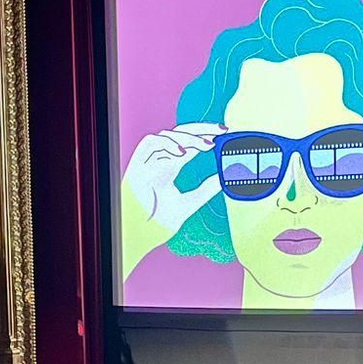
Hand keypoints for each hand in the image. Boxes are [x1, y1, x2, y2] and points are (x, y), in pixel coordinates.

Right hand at [120, 122, 225, 275]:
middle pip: (180, 134)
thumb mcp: (189, 204)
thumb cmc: (158, 222)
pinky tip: (184, 152)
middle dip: (201, 129)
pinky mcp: (136, 164)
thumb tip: (225, 178)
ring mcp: (147, 161)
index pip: (188, 144)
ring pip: (167, 135)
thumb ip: (206, 190)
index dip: (205, 136)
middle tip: (221, 130)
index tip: (224, 133)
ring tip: (207, 145)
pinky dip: (168, 143)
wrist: (140, 234)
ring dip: (188, 137)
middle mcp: (158, 161)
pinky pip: (151, 143)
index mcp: (169, 168)